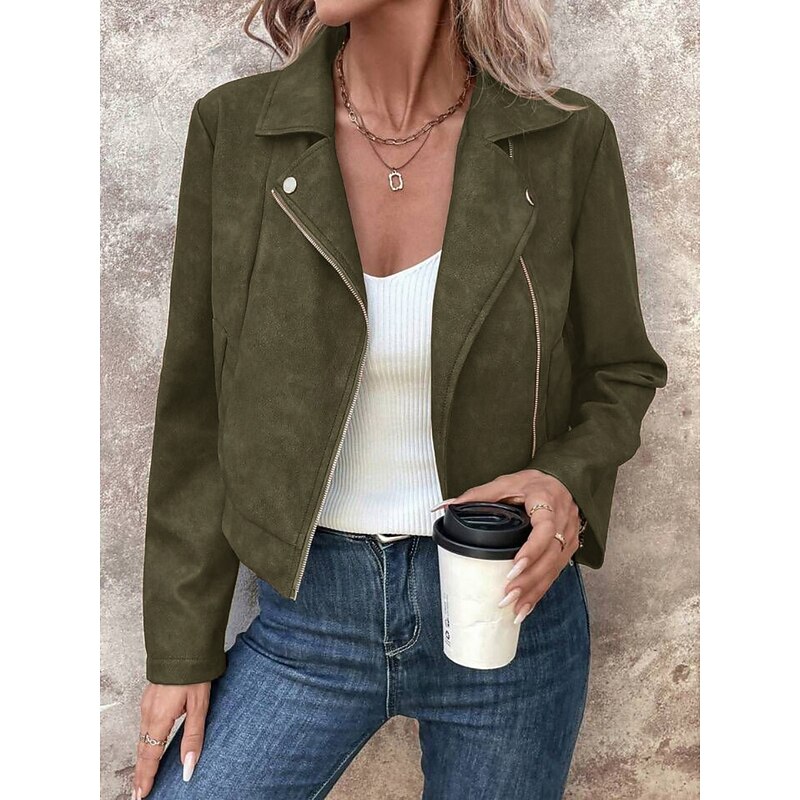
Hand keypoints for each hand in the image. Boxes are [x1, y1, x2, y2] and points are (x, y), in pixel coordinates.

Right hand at [133, 681, 209, 797]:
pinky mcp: (150, 697)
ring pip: (141, 737)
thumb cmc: (194, 673)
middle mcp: (148, 712)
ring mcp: (147, 704)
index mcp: (159, 718)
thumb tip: (188, 765)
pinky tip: (149, 745)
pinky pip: (144, 725)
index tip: (142, 795)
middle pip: (142, 749)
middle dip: (141, 773)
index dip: (146, 777)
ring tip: (143, 775)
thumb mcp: (199, 707)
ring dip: (142, 758)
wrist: (183, 647)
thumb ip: (193, 737)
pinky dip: (144, 741)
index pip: (150, 756)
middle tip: (139, 793)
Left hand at [433, 469, 580, 620]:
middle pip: (549, 555)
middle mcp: (562, 521)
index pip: (544, 528)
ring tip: (514, 608)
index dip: (532, 549)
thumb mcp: (505, 483)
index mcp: (546, 501)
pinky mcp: (568, 549)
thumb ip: (477, 495)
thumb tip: (446, 506)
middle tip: (507, 594)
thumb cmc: (533, 482)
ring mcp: (567, 537)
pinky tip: (525, 608)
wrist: (562, 480)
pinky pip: (555, 573)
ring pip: (554, 569)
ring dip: (534, 591)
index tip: (514, 565)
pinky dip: (540, 592)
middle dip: (529, 579)